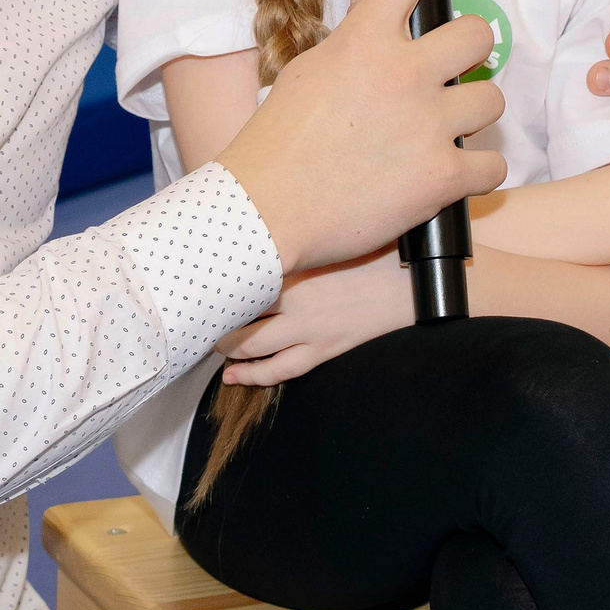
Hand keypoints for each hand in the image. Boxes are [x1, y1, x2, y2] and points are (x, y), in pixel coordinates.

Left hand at [218, 252, 412, 385]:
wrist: (409, 281)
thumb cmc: (374, 250)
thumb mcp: (329, 238)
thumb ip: (296, 240)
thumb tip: (263, 232)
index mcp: (294, 265)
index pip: (239, 276)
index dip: (215, 284)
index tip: (200, 284)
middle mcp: (293, 298)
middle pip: (237, 314)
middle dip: (216, 320)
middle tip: (202, 319)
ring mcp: (307, 328)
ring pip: (250, 346)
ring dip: (227, 349)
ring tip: (215, 347)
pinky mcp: (323, 349)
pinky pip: (280, 370)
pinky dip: (253, 375)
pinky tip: (235, 377)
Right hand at [219, 0, 507, 274]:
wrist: (263, 213)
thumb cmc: (277, 142)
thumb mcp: (310, 70)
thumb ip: (353, 30)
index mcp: (365, 40)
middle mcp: (403, 74)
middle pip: (478, 35)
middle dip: (471, 51)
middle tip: (452, 70)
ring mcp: (427, 126)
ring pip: (491, 100)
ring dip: (473, 113)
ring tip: (444, 128)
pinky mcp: (441, 178)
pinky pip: (492, 165)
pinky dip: (477, 172)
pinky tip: (452, 174)